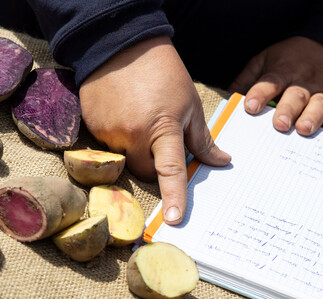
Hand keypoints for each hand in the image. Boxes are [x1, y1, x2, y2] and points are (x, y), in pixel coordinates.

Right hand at [79, 36, 230, 224]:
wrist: (121, 45)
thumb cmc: (163, 73)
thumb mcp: (189, 104)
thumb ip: (202, 139)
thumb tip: (221, 161)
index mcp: (161, 129)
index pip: (170, 172)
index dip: (175, 197)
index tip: (175, 220)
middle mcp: (131, 136)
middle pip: (145, 173)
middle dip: (155, 167)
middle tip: (159, 141)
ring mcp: (108, 133)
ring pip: (125, 161)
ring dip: (136, 150)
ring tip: (140, 120)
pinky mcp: (92, 127)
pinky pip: (109, 147)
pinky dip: (121, 139)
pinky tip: (125, 116)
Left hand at [229, 36, 322, 134]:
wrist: (322, 43)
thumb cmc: (286, 59)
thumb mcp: (263, 61)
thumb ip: (246, 79)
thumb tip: (227, 98)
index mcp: (283, 71)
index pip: (270, 82)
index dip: (260, 94)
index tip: (250, 107)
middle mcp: (304, 81)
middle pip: (296, 96)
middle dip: (288, 110)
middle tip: (280, 125)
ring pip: (320, 104)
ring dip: (313, 117)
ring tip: (304, 130)